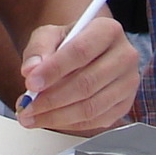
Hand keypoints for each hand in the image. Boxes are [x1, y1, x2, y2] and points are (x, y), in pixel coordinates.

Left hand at [16, 15, 137, 135]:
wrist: (87, 53)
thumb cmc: (69, 42)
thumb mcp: (50, 35)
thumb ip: (38, 49)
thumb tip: (30, 71)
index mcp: (108, 30)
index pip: (80, 52)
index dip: (54, 70)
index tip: (31, 83)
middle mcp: (125, 56)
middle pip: (87, 83)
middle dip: (52, 99)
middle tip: (27, 106)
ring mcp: (128, 82)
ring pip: (91, 107)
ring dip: (57, 116)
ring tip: (32, 116)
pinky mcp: (125, 105)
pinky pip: (96, 121)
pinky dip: (69, 124)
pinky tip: (50, 119)